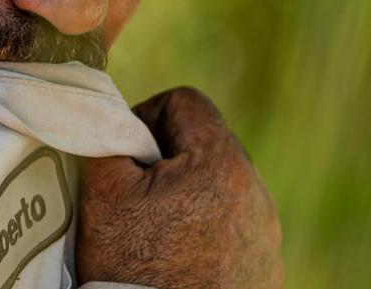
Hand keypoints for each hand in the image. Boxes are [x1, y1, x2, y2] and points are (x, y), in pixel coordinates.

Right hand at [76, 87, 282, 288]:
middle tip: (136, 199)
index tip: (127, 158)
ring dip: (190, 197)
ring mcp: (268, 235)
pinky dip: (208, 233)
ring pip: (222, 187)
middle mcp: (258, 193)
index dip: (146, 118)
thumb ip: (111, 137)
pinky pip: (236, 228)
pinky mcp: (268, 269)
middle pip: (206, 144)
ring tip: (157, 234)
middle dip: (169, 161)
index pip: (184, 102)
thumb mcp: (103, 191)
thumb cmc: (129, 266)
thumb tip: (121, 122)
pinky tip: (179, 261)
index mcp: (222, 162)